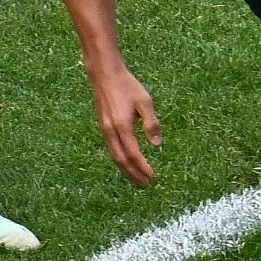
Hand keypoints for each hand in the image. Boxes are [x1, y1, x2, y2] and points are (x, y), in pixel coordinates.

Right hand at [89, 62, 161, 185]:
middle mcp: (111, 132)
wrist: (105, 75)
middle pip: (122, 161)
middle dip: (134, 175)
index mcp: (122, 126)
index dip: (143, 167)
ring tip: (137, 180)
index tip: (153, 177)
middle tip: (146, 185)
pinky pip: (111, 150)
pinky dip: (120, 161)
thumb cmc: (127, 86)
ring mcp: (105, 130)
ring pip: (115, 157)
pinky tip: (127, 163)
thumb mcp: (144, 102)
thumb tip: (157, 144)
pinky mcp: (103, 127)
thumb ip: (151, 123)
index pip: (133, 154)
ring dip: (126, 170)